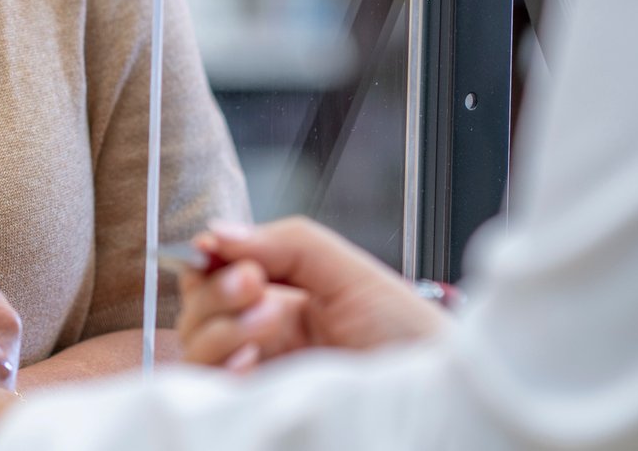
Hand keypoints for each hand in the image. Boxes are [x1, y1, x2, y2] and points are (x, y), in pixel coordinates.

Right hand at [177, 218, 447, 371]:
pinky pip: (210, 388)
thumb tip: (216, 232)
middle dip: (216, 289)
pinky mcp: (259, 405)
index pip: (214, 273)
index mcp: (281, 299)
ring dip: (220, 325)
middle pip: (196, 308)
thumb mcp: (349, 272)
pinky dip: (219, 366)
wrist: (442, 389)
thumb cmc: (410, 336)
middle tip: (255, 284)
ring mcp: (260, 375)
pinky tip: (250, 357)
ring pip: (195, 347)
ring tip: (269, 317)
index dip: (208, 259)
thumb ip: (286, 243)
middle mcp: (263, 338)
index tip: (218, 249)